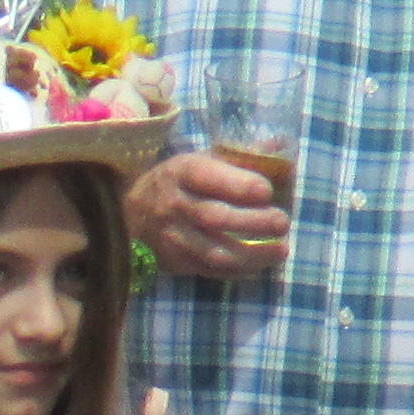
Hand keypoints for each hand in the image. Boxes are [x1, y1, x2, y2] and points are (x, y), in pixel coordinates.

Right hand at [127, 150, 289, 281]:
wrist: (131, 213)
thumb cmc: (179, 182)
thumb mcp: (200, 159)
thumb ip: (239, 155)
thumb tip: (279, 144)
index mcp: (180, 172)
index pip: (206, 177)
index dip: (239, 186)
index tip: (266, 191)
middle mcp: (173, 205)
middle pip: (214, 217)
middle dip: (253, 222)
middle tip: (282, 222)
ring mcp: (172, 238)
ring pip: (214, 252)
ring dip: (252, 254)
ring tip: (281, 249)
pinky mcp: (175, 263)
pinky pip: (210, 271)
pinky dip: (238, 270)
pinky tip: (260, 264)